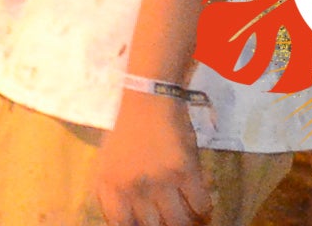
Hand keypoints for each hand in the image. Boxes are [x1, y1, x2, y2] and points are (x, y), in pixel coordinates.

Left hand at [92, 90, 206, 225]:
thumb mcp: (107, 162)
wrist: (148, 99)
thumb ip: (113, 194)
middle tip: (171, 217)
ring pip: (180, 222)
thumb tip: (127, 223)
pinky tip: (199, 201)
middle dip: (164, 225)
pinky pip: (202, 206)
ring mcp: (161, 180)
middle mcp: (133, 186)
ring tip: (189, 216)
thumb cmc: (126, 131)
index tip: (150, 223)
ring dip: (186, 221)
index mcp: (110, 184)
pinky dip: (204, 209)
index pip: (122, 225)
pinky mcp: (186, 171)